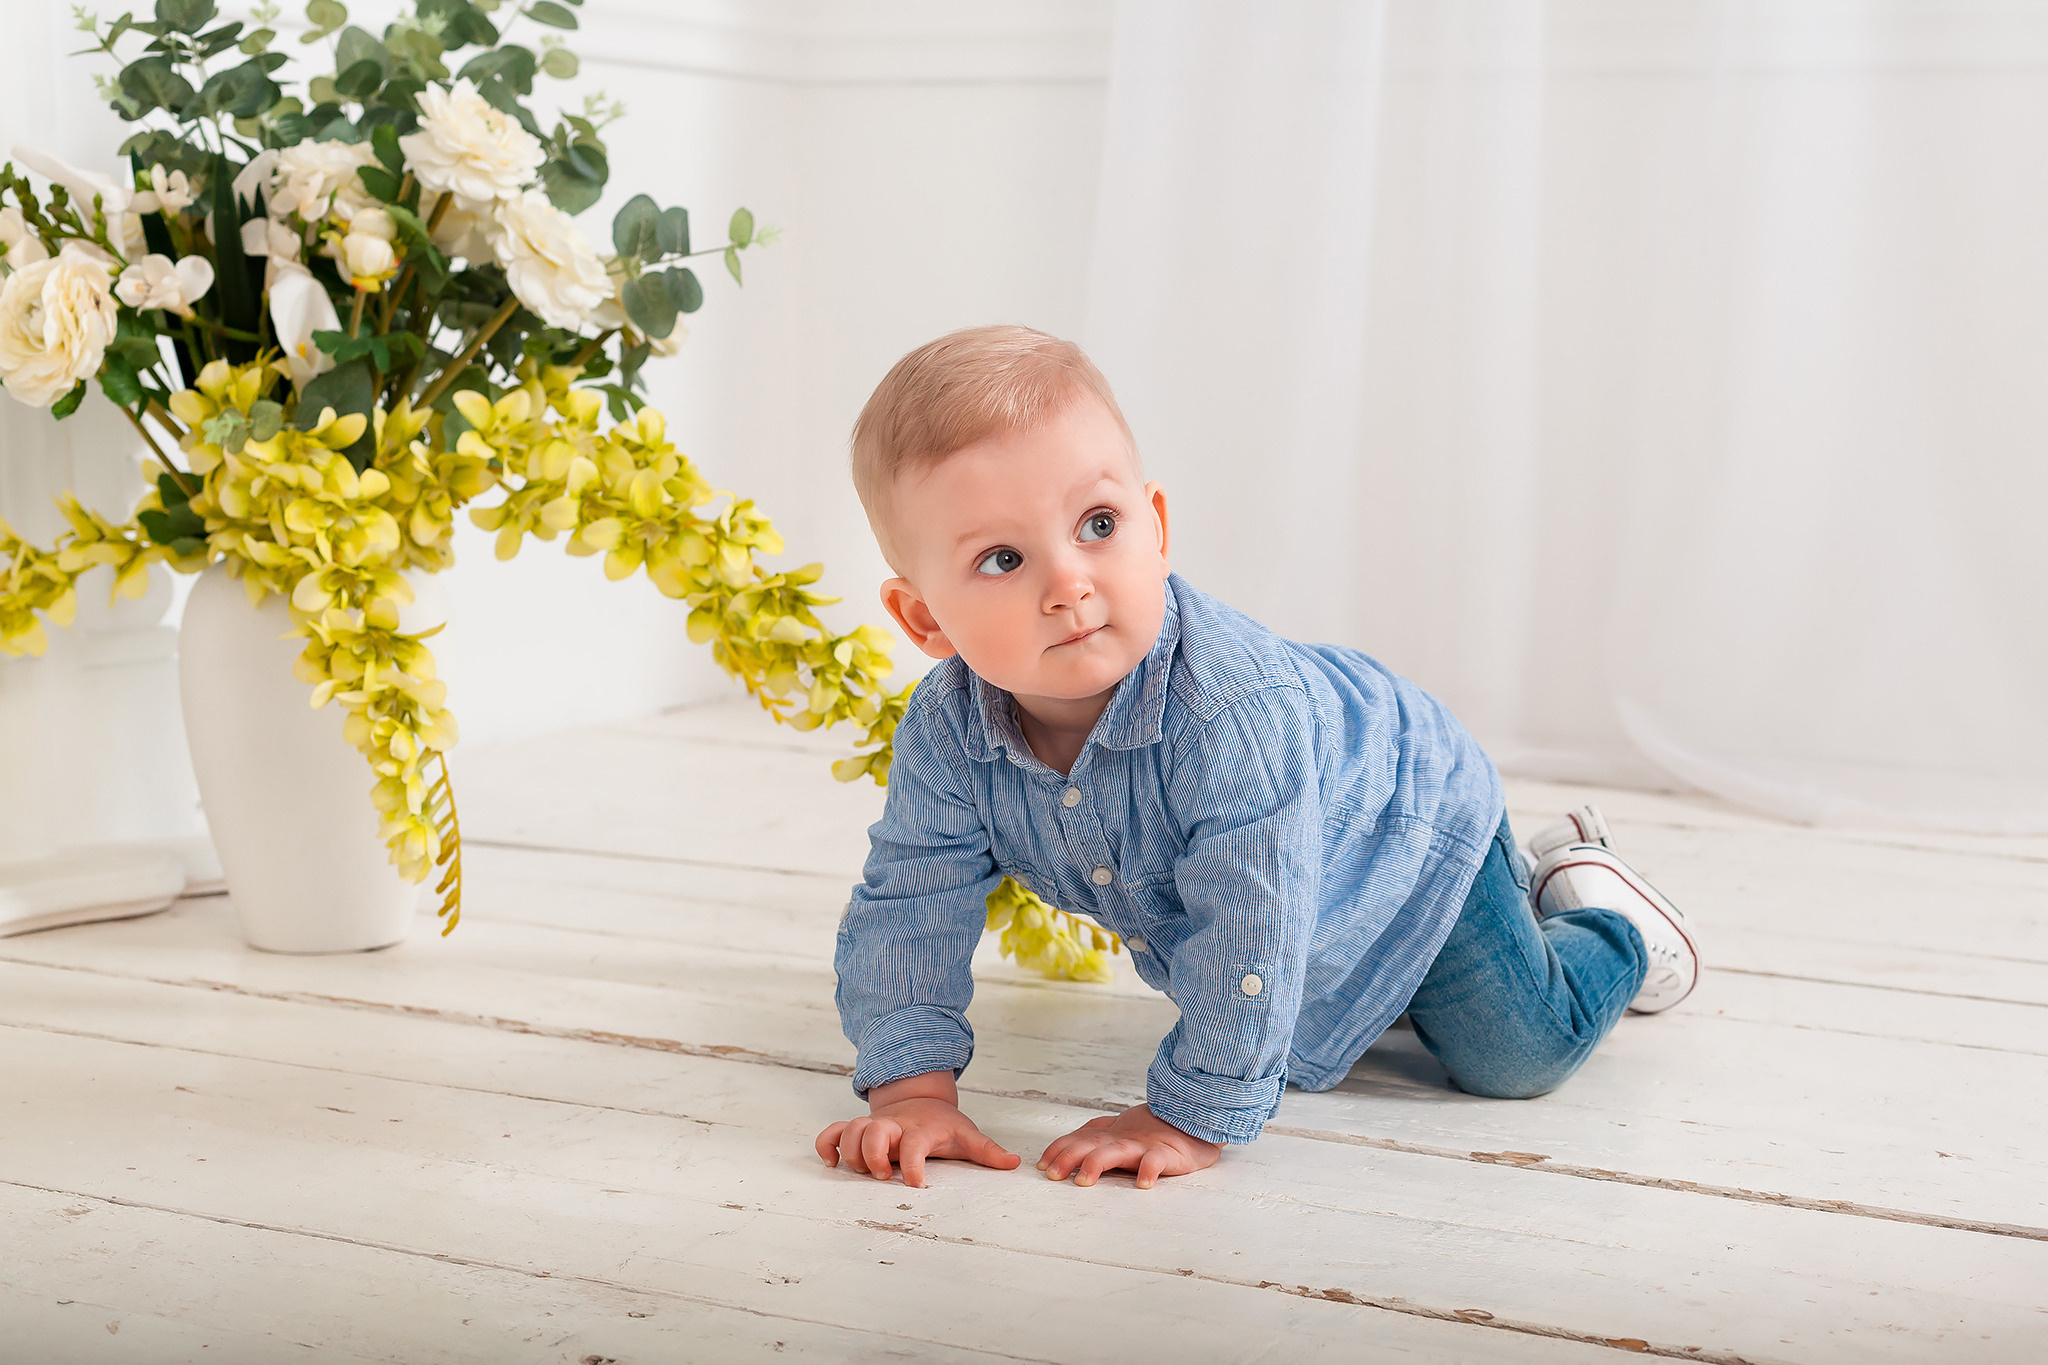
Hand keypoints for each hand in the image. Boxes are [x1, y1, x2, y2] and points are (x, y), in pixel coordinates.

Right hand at [816, 1097, 1021, 1187]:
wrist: (919, 1099)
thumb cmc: (943, 1124)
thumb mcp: (967, 1134)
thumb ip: (988, 1151)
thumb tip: (1014, 1164)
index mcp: (921, 1129)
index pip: (914, 1143)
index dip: (913, 1164)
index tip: (917, 1185)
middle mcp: (893, 1125)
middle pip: (872, 1131)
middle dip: (872, 1154)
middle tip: (882, 1174)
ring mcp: (873, 1126)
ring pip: (850, 1130)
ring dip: (851, 1151)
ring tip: (862, 1170)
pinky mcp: (857, 1129)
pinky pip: (832, 1133)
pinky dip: (826, 1146)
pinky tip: (832, 1164)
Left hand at [1037, 1103, 1220, 1188]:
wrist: (1195, 1118)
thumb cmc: (1156, 1130)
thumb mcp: (1121, 1130)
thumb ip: (1096, 1135)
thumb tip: (1066, 1146)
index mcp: (1111, 1134)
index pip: (1078, 1138)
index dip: (1058, 1149)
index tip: (1041, 1165)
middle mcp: (1122, 1138)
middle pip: (1089, 1144)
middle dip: (1068, 1157)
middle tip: (1052, 1175)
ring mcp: (1143, 1144)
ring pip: (1115, 1152)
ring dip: (1097, 1164)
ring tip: (1084, 1180)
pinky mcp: (1168, 1153)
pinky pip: (1156, 1161)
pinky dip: (1149, 1171)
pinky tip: (1142, 1184)